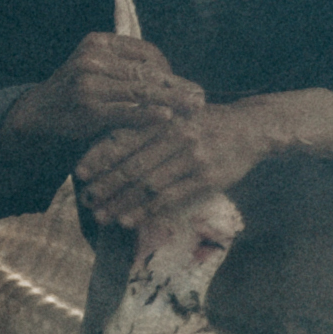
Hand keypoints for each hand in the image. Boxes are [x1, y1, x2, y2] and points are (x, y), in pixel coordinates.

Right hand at [7, 31, 200, 146]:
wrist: (37, 115)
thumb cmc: (75, 94)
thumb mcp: (96, 69)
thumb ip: (126, 68)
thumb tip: (172, 77)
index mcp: (99, 42)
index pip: (146, 51)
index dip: (169, 69)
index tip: (185, 85)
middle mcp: (93, 57)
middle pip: (146, 70)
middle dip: (177, 85)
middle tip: (201, 96)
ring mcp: (89, 82)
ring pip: (141, 90)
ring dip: (171, 100)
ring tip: (194, 108)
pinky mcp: (88, 109)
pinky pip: (126, 111)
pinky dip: (148, 114)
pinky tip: (167, 117)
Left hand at [76, 100, 268, 226]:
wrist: (252, 127)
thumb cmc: (208, 122)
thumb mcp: (178, 113)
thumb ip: (149, 126)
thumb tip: (110, 146)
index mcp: (164, 118)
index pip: (124, 138)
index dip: (100, 156)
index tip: (80, 172)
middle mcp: (175, 135)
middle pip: (132, 164)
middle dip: (105, 184)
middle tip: (86, 199)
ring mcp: (191, 157)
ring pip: (147, 184)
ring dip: (121, 202)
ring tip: (101, 215)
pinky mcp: (206, 177)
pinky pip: (170, 197)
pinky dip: (146, 210)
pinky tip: (129, 219)